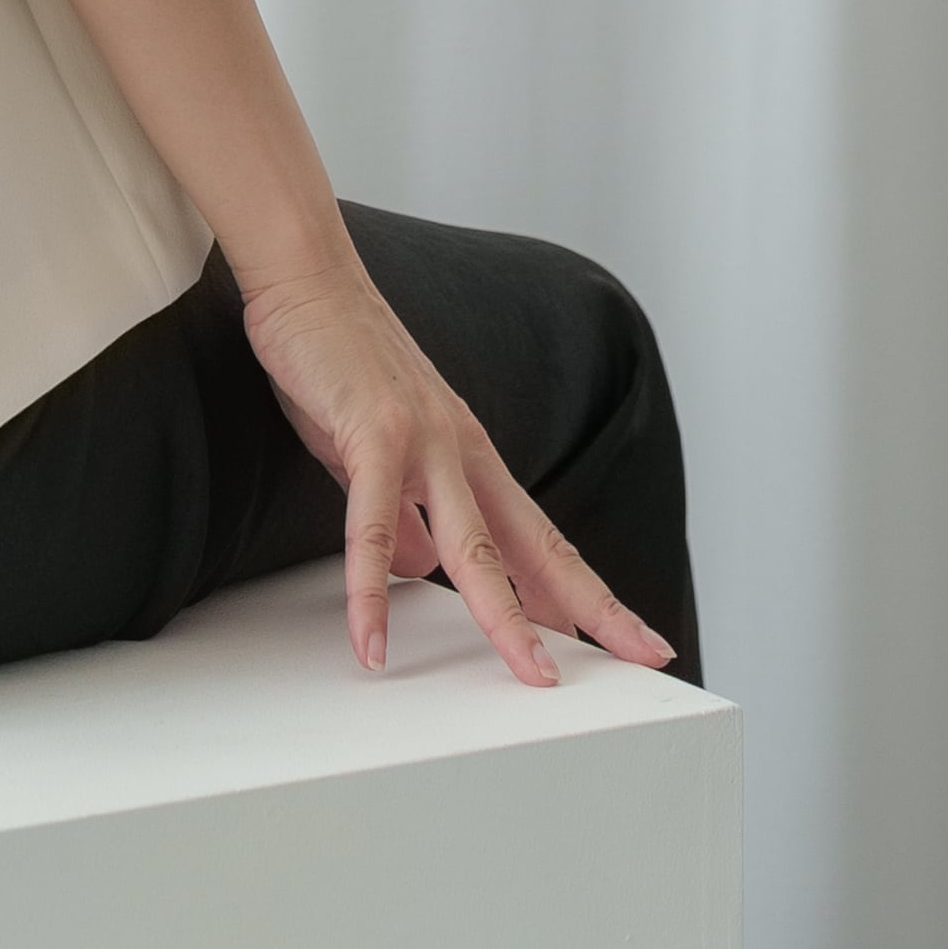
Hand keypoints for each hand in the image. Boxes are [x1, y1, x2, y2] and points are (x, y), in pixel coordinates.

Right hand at [235, 251, 680, 687]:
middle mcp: (463, 451)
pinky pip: (376, 527)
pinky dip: (372, 590)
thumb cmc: (340, 359)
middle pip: (536, 547)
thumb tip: (422, 570)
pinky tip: (372, 641)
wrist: (307, 275)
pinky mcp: (372, 436)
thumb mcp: (380, 450)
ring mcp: (423, 442)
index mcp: (472, 456)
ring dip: (506, 615)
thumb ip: (409, 514)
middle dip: (589, 610)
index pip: (544, 540)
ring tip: (531, 673)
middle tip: (640, 661)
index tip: (630, 638)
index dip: (588, 592)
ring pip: (474, 546)